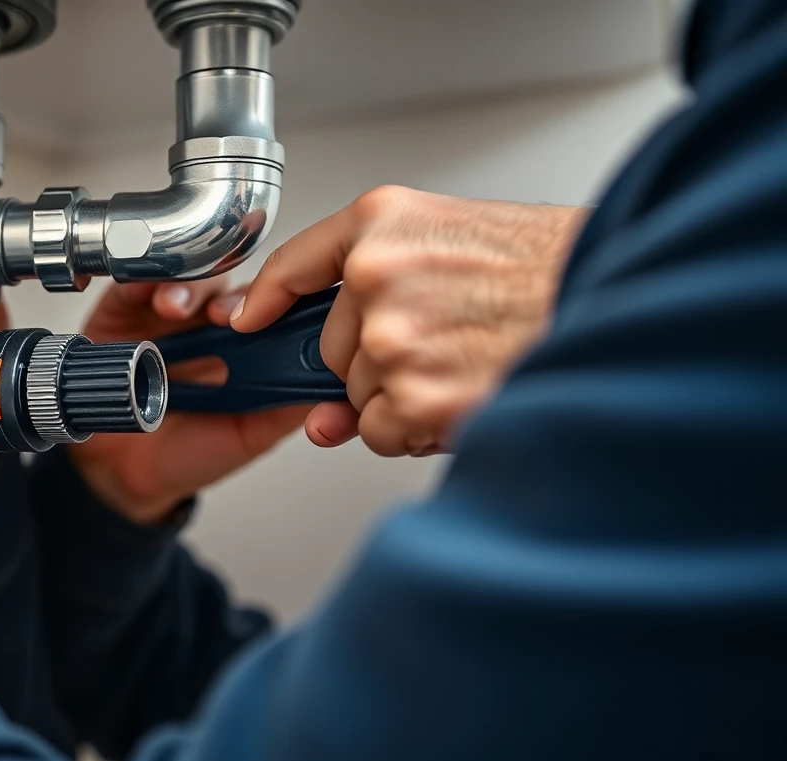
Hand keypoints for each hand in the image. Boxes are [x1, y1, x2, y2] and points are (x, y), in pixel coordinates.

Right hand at [71, 278, 315, 525]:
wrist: (128, 472)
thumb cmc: (193, 452)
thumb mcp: (251, 435)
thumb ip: (287, 406)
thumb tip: (332, 380)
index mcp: (253, 349)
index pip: (278, 306)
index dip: (279, 303)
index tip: (275, 316)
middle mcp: (216, 325)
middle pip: (233, 285)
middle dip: (231, 296)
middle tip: (221, 315)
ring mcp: (174, 315)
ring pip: (191, 280)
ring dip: (187, 290)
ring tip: (173, 310)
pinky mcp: (128, 310)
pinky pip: (137, 285)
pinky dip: (143, 284)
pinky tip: (145, 295)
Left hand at [232, 186, 587, 456]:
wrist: (616, 294)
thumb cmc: (549, 268)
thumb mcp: (456, 240)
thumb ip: (377, 300)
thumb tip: (321, 406)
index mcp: (386, 222)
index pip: (299, 261)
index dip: (271, 295)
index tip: (251, 317)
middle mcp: (380, 276)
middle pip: (334, 350)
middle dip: (377, 364)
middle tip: (448, 343)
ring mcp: (394, 339)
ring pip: (360, 397)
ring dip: (404, 400)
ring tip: (469, 363)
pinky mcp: (415, 395)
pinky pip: (384, 431)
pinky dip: (419, 429)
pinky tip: (468, 391)